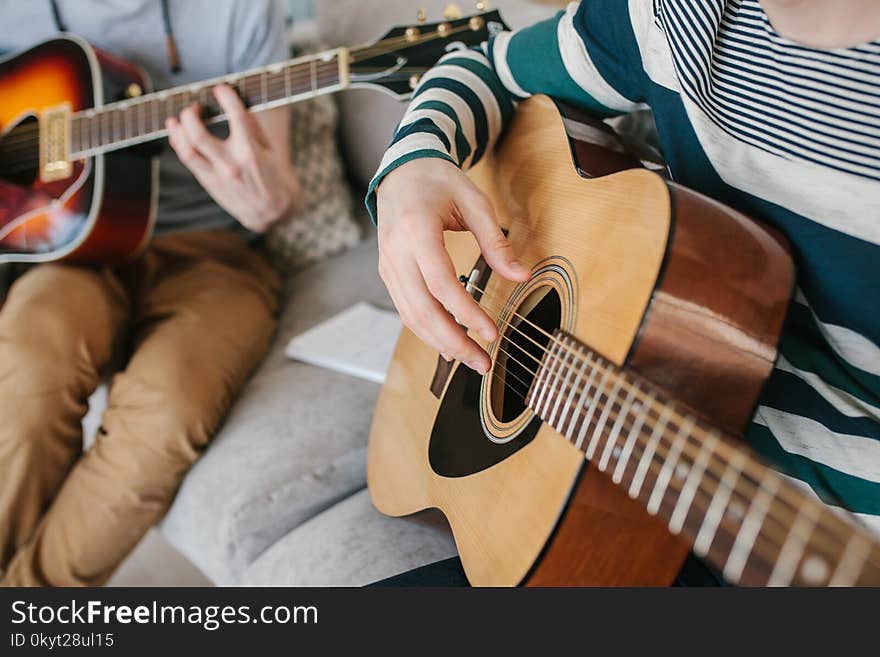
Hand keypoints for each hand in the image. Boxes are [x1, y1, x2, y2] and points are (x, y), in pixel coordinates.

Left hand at [166, 84, 300, 232]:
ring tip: (177, 119)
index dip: (226, 97)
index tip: (220, 89)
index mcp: (251, 152)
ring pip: (186, 150)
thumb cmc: (271, 176)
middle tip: (195, 107)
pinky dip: (179, 143)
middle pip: (198, 134)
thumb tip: (234, 104)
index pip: (236, 117)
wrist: (270, 211)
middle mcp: (232, 164)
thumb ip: (252, 127)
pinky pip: (188, 160)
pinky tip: (178, 133)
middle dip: (190, 114)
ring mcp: (218, 175)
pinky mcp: (209, 183)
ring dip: (178, 130)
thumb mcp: (269, 150)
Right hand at [376, 158, 529, 374]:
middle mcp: (395, 252)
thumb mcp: (474, 201)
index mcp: (416, 230)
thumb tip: (522, 276)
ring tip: (470, 360)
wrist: (401, 171)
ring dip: (439, 343)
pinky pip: (405, 310)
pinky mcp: (388, 273)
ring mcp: (387, 265)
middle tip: (482, 362)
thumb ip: (496, 241)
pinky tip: (448, 344)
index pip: (441, 283)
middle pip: (421, 309)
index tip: (492, 333)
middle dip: (453, 341)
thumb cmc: (439, 182)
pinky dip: (426, 331)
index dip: (466, 313)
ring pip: (410, 316)